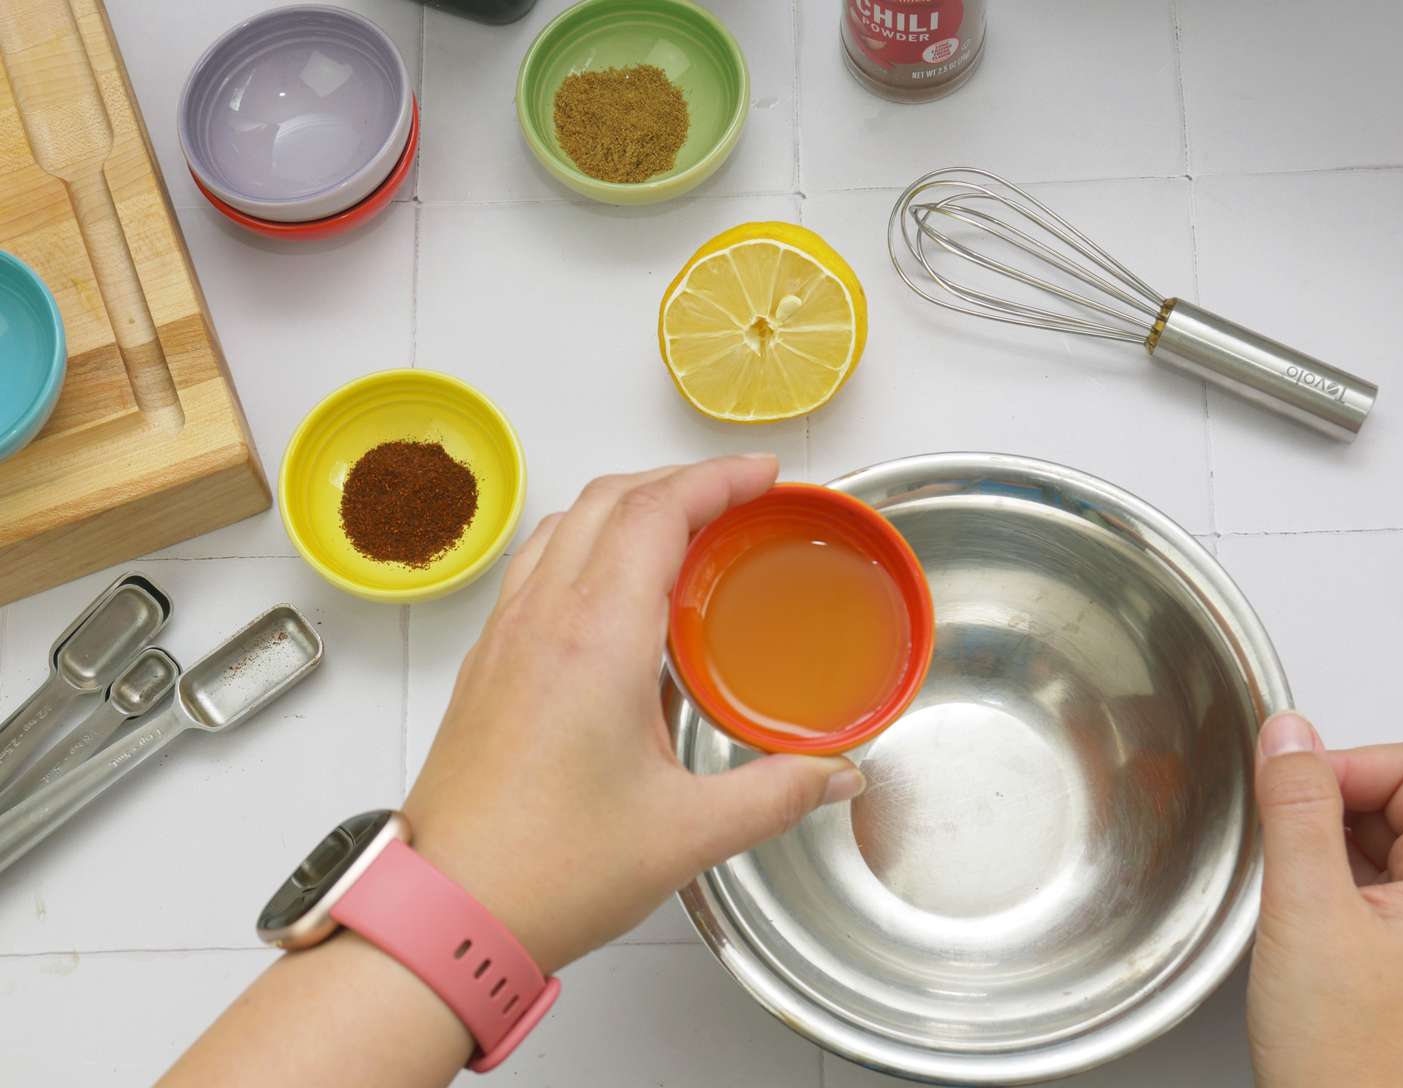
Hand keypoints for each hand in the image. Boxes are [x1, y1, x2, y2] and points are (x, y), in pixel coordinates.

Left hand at [402, 455, 864, 974]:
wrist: (443, 914)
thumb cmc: (547, 871)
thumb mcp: (688, 835)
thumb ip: (777, 795)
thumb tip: (837, 774)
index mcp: (595, 638)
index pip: (657, 511)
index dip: (717, 478)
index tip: (764, 476)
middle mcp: (542, 618)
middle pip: (609, 498)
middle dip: (679, 480)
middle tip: (739, 496)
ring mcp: (504, 637)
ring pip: (565, 525)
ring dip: (627, 504)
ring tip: (684, 527)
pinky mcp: (486, 665)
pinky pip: (536, 567)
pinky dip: (586, 544)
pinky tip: (617, 592)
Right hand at [1248, 712, 1402, 1087]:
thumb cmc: (1345, 1052)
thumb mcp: (1307, 909)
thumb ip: (1298, 809)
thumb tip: (1290, 734)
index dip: (1347, 765)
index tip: (1290, 792)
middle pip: (1399, 794)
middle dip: (1331, 799)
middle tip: (1282, 835)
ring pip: (1374, 833)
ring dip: (1320, 836)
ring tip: (1286, 882)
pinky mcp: (1396, 949)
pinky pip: (1359, 875)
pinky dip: (1318, 872)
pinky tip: (1291, 905)